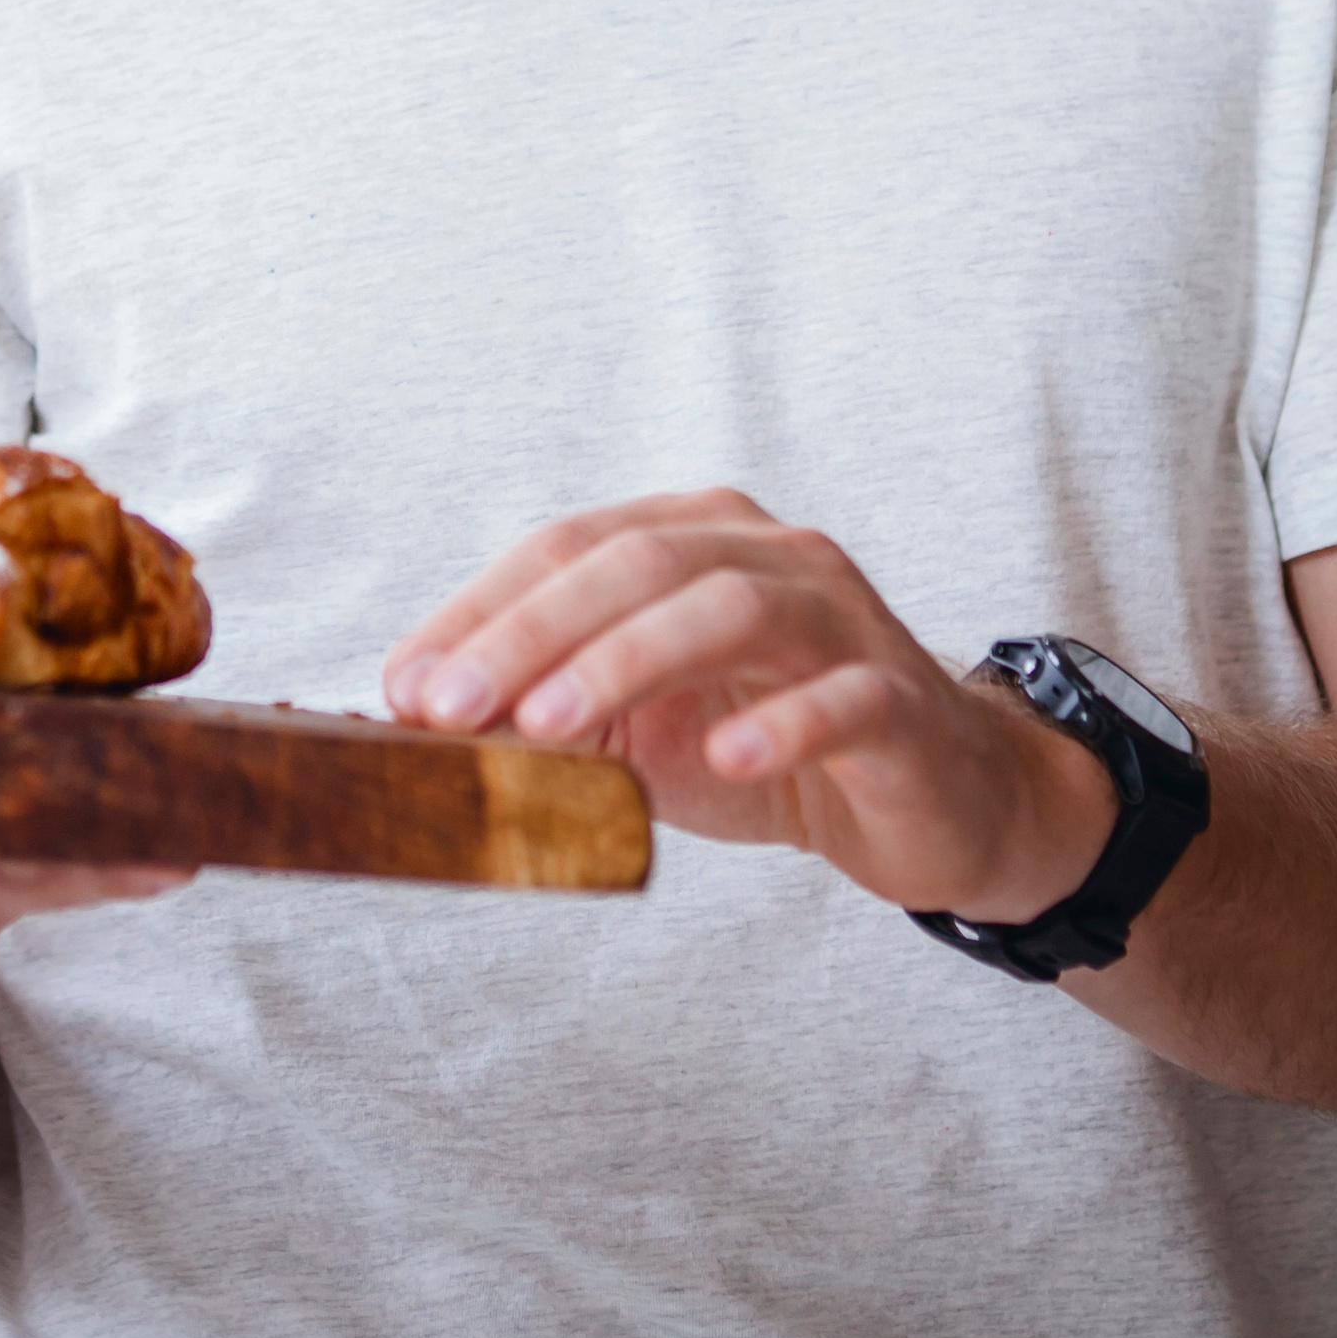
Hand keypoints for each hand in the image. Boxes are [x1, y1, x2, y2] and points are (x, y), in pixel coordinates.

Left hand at [383, 490, 1116, 924]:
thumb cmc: (764, 740)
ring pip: (731, 607)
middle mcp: (768, 554)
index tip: (405, 688)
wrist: (931, 797)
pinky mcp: (900, 697)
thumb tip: (423, 720)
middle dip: (533, 632)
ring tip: (548, 726)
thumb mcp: (639, 729)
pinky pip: (841, 695)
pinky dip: (778, 721)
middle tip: (453, 709)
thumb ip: (547, 711)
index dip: (482, 610)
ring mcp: (840, 617)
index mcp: (693, 539)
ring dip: (626, 660)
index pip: (569, 547)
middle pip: (638, 562)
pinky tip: (723, 756)